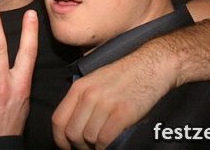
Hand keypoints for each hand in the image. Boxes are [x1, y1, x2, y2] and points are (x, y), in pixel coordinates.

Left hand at [52, 45, 176, 148]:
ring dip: (94, 146)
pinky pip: (104, 139)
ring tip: (100, 144)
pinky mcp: (123, 113)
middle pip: (72, 133)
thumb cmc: (124, 76)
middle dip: (79, 145)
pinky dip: (105, 146)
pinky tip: (109, 144)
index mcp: (79, 87)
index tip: (66, 146)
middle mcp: (89, 95)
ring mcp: (105, 104)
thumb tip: (71, 124)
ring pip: (88, 138)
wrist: (151, 66)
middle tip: (87, 147)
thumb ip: (81, 99)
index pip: (58, 120)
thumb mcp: (95, 81)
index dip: (60, 139)